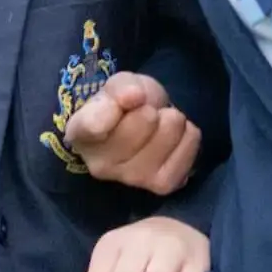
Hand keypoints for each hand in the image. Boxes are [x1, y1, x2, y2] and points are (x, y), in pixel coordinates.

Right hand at [61, 72, 199, 194]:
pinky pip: (191, 143)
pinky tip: (173, 138)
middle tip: (143, 113)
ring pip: (171, 129)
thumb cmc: (122, 108)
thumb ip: (122, 87)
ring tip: (159, 124)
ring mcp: (133, 179)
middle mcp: (101, 165)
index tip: (118, 101)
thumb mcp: (118, 86)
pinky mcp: (164, 184)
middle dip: (151, 107)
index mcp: (80, 135)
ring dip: (171, 119)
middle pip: (144, 120)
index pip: (93, 124)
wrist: (141, 134)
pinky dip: (188, 133)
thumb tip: (135, 97)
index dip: (111, 107)